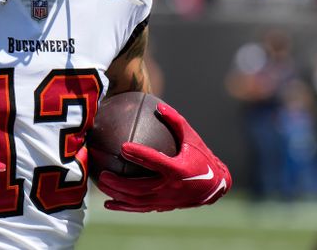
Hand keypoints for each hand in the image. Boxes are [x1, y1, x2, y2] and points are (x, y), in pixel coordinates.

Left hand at [96, 102, 230, 211]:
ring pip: (138, 201)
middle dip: (119, 183)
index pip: (156, 161)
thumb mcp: (192, 138)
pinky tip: (108, 203)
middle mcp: (171, 188)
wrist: (215, 185)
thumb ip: (176, 122)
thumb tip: (159, 107)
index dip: (140, 155)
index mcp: (179, 169)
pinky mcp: (164, 207)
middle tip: (103, 174)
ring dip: (118, 195)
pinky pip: (141, 209)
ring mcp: (166, 200)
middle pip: (140, 188)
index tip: (123, 147)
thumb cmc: (201, 157)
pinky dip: (124, 207)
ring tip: (101, 185)